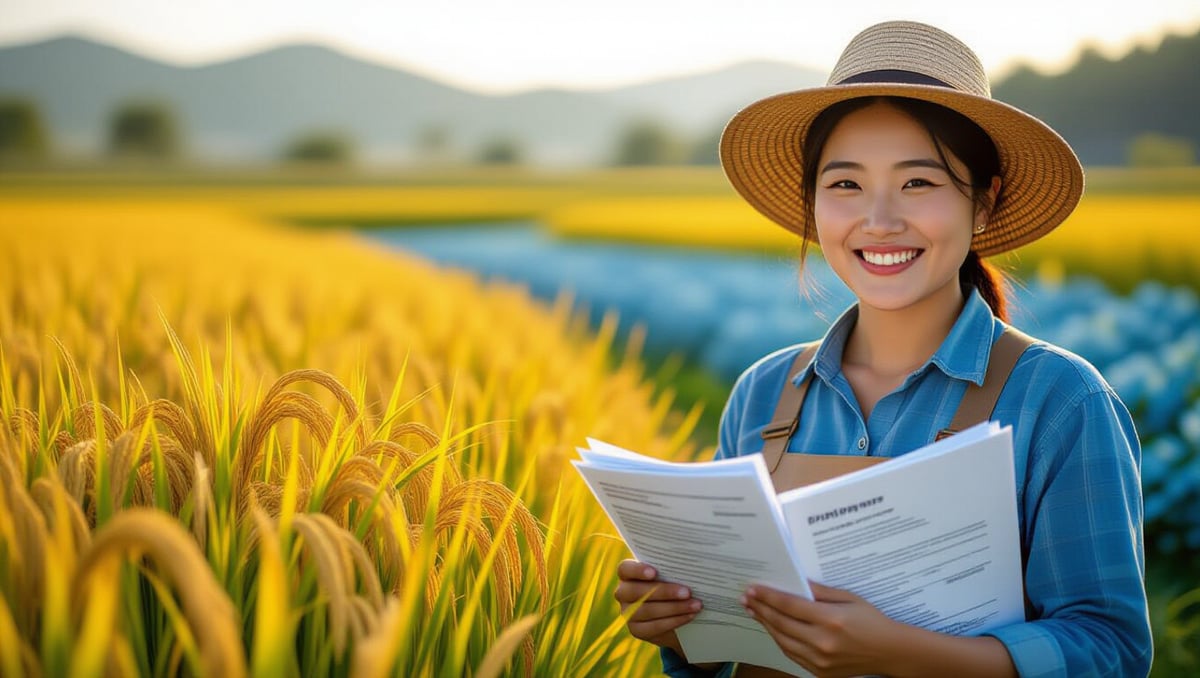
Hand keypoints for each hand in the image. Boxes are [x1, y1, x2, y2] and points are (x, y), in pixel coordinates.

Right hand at [613, 559, 701, 654]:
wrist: (674, 612)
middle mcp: (623, 593)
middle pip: (637, 591)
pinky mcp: (636, 630)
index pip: (625, 569)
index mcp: (627, 574)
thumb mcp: (670, 575)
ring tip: (695, 605)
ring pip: (647, 610)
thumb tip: (690, 568)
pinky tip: (689, 616)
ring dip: (674, 608)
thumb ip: (672, 570)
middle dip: (664, 592)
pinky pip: (653, 626)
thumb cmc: (672, 584)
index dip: (637, 570)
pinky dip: (674, 621)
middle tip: (687, 592)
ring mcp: (627, 613)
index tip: (654, 572)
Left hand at [740, 581, 899, 676]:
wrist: (890, 652)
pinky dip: (779, 640)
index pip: (790, 605)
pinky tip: (773, 628)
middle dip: (761, 609)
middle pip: (781, 623)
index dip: (768, 596)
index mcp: (830, 619)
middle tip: (746, 598)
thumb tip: (796, 581)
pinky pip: (792, 654)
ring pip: (782, 640)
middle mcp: (822, 641)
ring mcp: (820, 660)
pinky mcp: (820, 671)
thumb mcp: (849, 598)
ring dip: (766, 625)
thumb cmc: (872, 621)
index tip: (753, 589)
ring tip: (754, 611)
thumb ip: (820, 591)